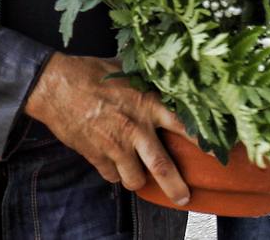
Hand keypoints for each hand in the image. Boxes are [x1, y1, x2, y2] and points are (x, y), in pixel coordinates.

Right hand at [23, 53, 191, 205]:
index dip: (202, 142)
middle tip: (183, 197)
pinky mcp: (95, 156)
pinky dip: (113, 173)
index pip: (183, 126)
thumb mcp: (122, 70)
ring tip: (136, 173)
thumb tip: (160, 72)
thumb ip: (143, 79)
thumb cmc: (87, 72)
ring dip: (137, 179)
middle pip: (163, 167)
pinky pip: (111, 176)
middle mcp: (135, 129)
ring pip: (135, 179)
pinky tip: (111, 161)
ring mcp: (115, 146)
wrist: (53, 85)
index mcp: (147, 104)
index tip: (216, 153)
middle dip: (176, 187)